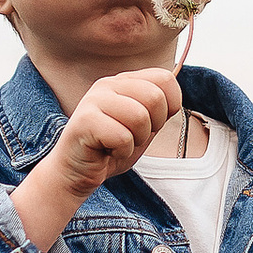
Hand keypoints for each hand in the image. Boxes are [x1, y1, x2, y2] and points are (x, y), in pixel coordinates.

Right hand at [10, 71, 180, 249]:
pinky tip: (106, 152)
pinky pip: (123, 137)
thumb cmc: (111, 149)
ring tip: (118, 144)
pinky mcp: (84, 120)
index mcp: (124, 81)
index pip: (166, 79)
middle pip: (156, 97)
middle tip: (131, 137)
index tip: (149, 124)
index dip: (168, 108)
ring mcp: (94, 99)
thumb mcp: (144, 126)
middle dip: (152, 127)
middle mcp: (108, 84)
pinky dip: (121, 152)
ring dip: (135, 141)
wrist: (76, 173)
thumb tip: (176, 93)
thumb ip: (160, 107)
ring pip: (140, 117)